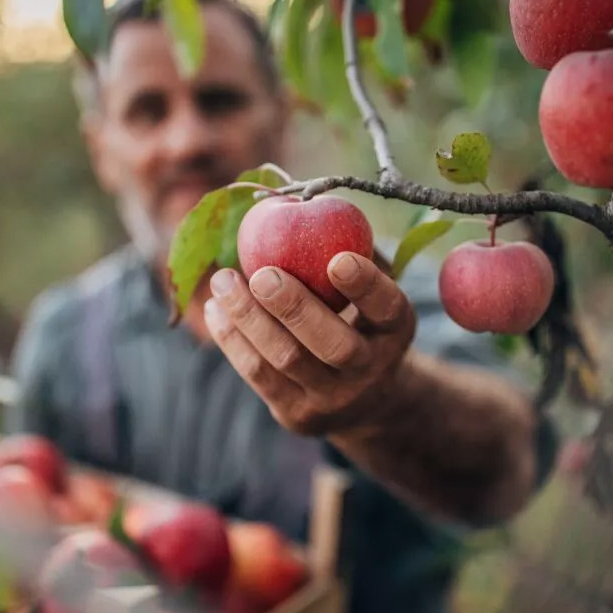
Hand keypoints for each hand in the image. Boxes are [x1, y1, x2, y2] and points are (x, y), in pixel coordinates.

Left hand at [204, 252, 415, 435]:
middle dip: (295, 308)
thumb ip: (350, 249)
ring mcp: (334, 398)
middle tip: (262, 274)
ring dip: (248, 318)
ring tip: (222, 280)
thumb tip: (305, 198)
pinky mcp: (298, 414)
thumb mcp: (370, 289)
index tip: (339, 258)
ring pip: (286, 359)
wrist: (363, 398)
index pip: (387, 308)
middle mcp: (371, 369)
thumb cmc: (359, 318)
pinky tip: (217, 308)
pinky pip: (258, 375)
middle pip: (333, 345)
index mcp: (396, 329)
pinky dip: (232, 339)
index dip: (365, 285)